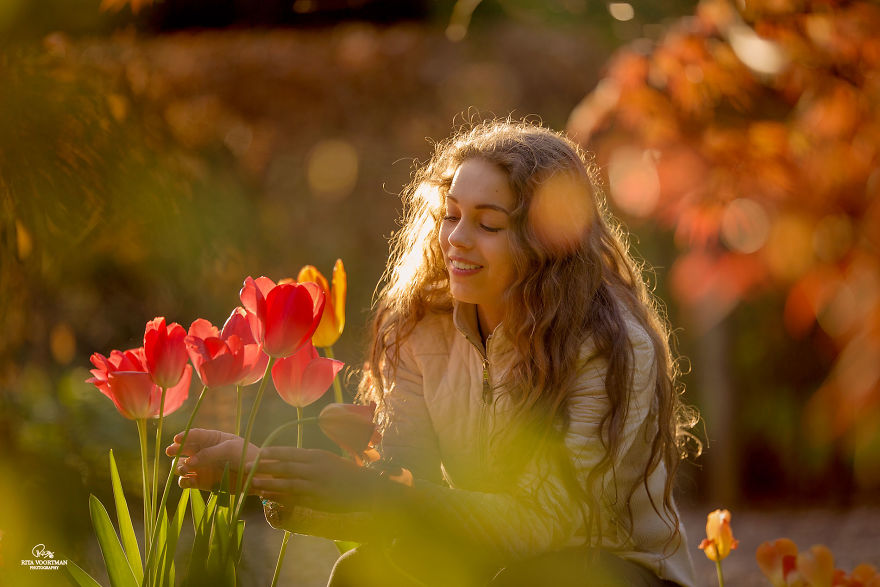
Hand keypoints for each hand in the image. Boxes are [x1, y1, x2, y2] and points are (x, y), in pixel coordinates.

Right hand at [164, 428, 258, 492]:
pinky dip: (184, 482)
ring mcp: (201, 467)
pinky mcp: (201, 482)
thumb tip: (189, 462)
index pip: (193, 435)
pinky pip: (187, 482)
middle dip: (175, 450)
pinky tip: (188, 481)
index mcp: (211, 439)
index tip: (177, 439)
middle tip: (171, 451)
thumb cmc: (245, 456)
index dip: (184, 436)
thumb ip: (209, 454)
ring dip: (179, 467)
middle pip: (183, 450)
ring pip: (181, 466)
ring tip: (185, 469)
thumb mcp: (229, 450)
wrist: (255, 476)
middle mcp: (202, 452)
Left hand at [247, 447, 380, 511]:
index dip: (272, 453)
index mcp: (317, 456)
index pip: (289, 452)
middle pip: (284, 466)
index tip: (257, 453)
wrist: (367, 489)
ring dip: (267, 483)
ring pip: (286, 483)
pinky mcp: (317, 500)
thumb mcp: (329, 460)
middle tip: (246, 467)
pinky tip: (268, 497)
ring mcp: (315, 485)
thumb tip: (288, 460)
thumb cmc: (347, 473)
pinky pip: (294, 498)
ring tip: (252, 483)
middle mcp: (315, 468)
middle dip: (263, 467)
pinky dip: (279, 497)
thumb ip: (309, 460)